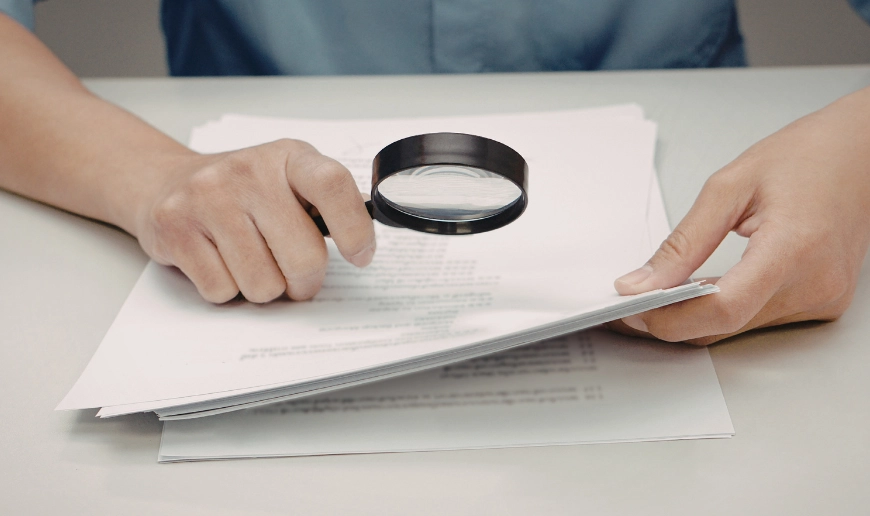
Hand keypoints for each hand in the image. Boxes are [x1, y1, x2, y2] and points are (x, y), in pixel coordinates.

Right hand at [132, 139, 375, 302]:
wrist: (167, 182)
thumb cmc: (243, 191)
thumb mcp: (290, 179)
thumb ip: (327, 203)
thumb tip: (366, 235)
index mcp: (289, 157)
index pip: (333, 185)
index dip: (355, 229)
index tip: (360, 256)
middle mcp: (249, 172)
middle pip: (303, 258)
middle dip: (305, 282)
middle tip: (297, 277)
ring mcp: (208, 198)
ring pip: (262, 284)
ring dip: (264, 288)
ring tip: (252, 263)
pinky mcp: (176, 227)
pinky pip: (221, 290)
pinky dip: (227, 290)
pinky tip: (221, 262)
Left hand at [610, 87, 869, 344]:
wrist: (864, 152)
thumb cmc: (807, 157)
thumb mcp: (729, 186)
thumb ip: (683, 242)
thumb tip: (641, 282)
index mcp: (793, 249)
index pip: (723, 309)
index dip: (669, 316)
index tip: (631, 307)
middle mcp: (814, 285)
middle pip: (725, 327)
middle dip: (669, 321)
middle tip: (629, 303)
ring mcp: (822, 300)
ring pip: (737, 329)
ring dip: (692, 319)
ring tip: (655, 295)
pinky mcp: (821, 304)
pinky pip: (757, 320)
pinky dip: (721, 311)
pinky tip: (695, 292)